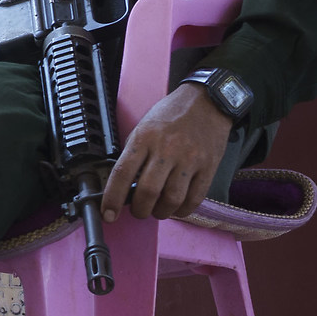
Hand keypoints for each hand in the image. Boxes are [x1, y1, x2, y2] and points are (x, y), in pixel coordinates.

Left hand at [101, 83, 233, 221]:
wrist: (207, 102)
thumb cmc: (172, 115)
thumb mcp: (144, 126)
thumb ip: (134, 153)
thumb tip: (124, 184)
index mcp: (144, 138)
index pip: (122, 174)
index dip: (112, 199)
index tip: (108, 213)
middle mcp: (166, 149)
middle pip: (148, 192)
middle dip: (139, 210)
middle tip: (138, 211)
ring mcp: (189, 159)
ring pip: (171, 199)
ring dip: (161, 212)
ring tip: (157, 210)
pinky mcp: (208, 167)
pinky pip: (194, 199)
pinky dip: (182, 210)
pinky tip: (176, 207)